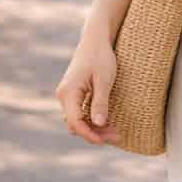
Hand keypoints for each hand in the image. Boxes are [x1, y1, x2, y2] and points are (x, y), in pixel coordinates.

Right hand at [55, 29, 119, 145]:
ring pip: (78, 120)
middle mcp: (64, 95)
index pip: (75, 122)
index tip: (106, 140)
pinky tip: (108, 122)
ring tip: (115, 131)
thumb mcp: (104, 80)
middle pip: (75, 124)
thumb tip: (98, 124)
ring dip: (94, 128)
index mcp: (68, 92)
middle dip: (95, 134)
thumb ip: (100, 102)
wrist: (95, 40)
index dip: (90, 134)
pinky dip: (93, 120)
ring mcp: (67, 95)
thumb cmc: (101, 57)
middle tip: (117, 136)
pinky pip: (80, 113)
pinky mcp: (74, 94)